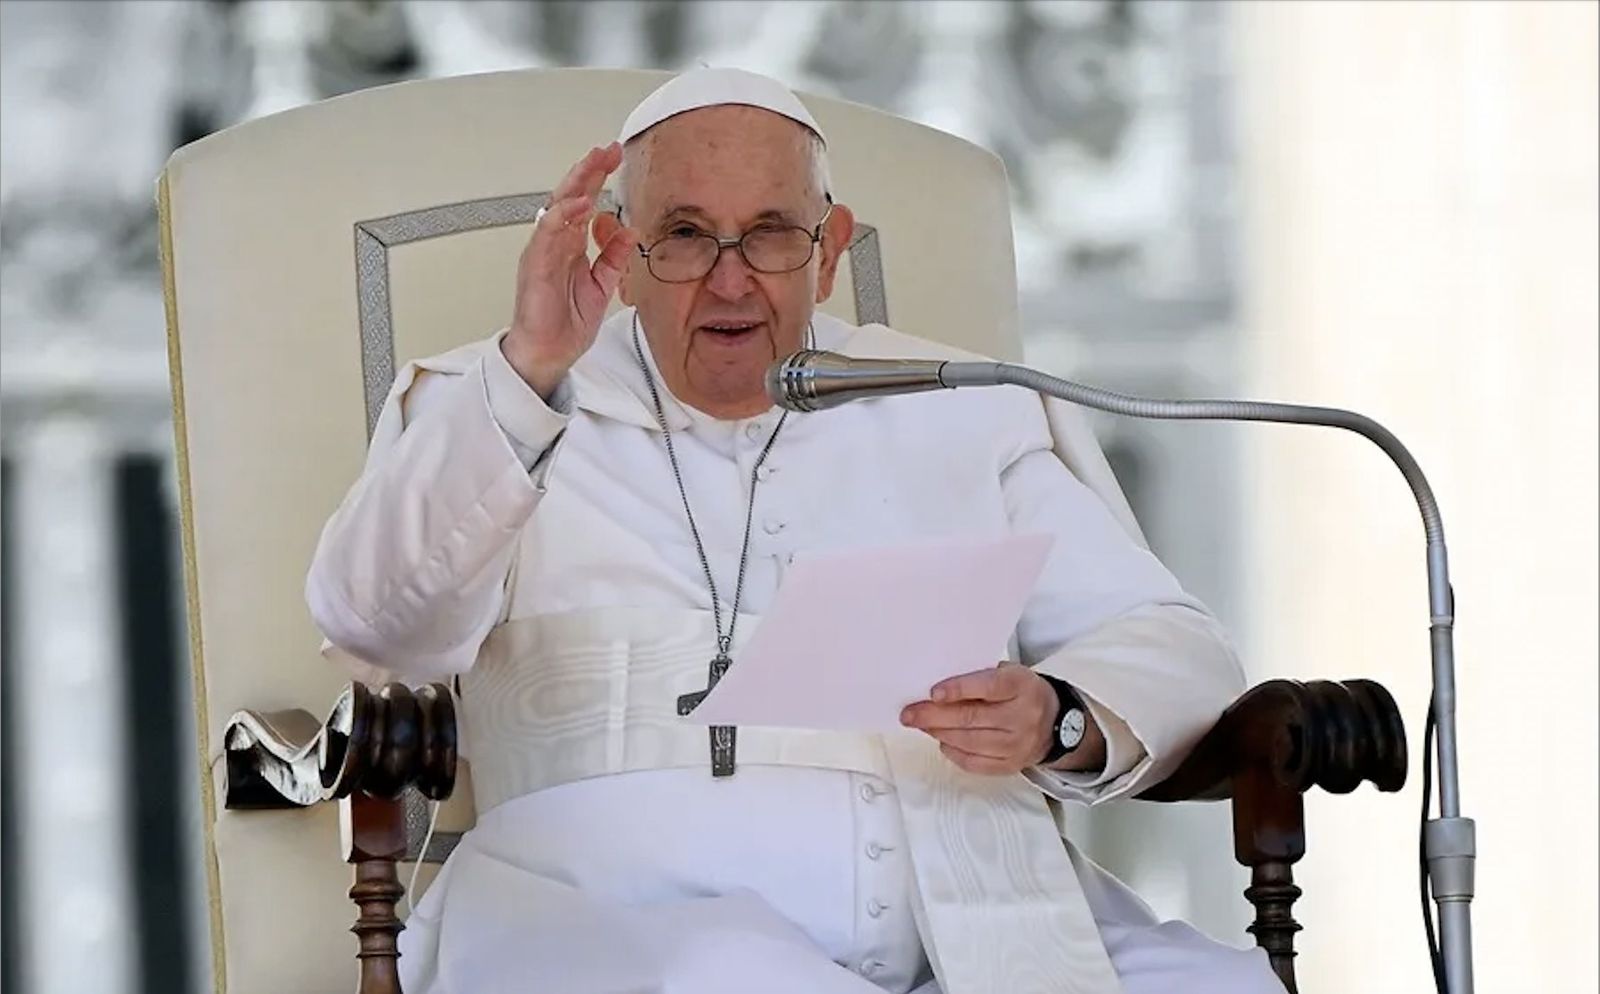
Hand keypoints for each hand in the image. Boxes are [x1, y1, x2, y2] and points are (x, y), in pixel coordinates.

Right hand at [505, 142, 638, 398]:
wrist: (548, 354)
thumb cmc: (565, 323)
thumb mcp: (601, 285)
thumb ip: (614, 257)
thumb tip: (630, 231)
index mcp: (570, 246)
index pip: (584, 202)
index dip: (599, 178)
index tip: (616, 157)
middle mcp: (555, 243)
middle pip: (570, 196)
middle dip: (589, 170)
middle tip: (607, 150)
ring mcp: (543, 252)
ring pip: (557, 206)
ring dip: (576, 183)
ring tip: (594, 164)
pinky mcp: (535, 265)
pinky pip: (548, 233)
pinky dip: (563, 215)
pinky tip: (580, 203)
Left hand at [899, 663, 1103, 775]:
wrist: (1056, 723)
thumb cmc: (1020, 692)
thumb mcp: (1009, 673)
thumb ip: (978, 676)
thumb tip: (935, 687)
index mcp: (1021, 686)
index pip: (988, 686)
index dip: (959, 689)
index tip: (932, 692)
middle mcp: (1022, 716)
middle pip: (971, 718)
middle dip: (934, 716)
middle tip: (909, 714)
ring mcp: (1018, 745)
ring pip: (969, 741)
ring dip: (939, 732)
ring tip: (921, 725)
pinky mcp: (1011, 765)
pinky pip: (974, 762)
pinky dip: (953, 751)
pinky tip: (942, 740)